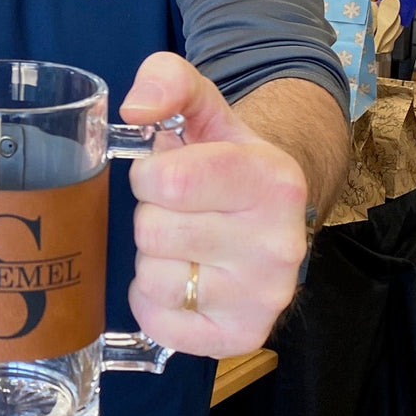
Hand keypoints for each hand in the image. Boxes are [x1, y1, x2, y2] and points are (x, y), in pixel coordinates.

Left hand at [119, 52, 308, 357]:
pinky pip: (158, 323)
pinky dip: (153, 302)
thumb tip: (135, 109)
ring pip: (153, 280)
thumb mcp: (201, 105)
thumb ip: (166, 79)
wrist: (268, 211)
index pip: (168, 183)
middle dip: (151, 215)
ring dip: (152, 259)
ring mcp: (265, 298)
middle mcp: (280, 245)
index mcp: (272, 181)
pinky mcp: (242, 336)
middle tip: (177, 210)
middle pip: (154, 232)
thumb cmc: (222, 156)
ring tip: (183, 242)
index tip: (164, 173)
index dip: (148, 176)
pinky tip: (180, 278)